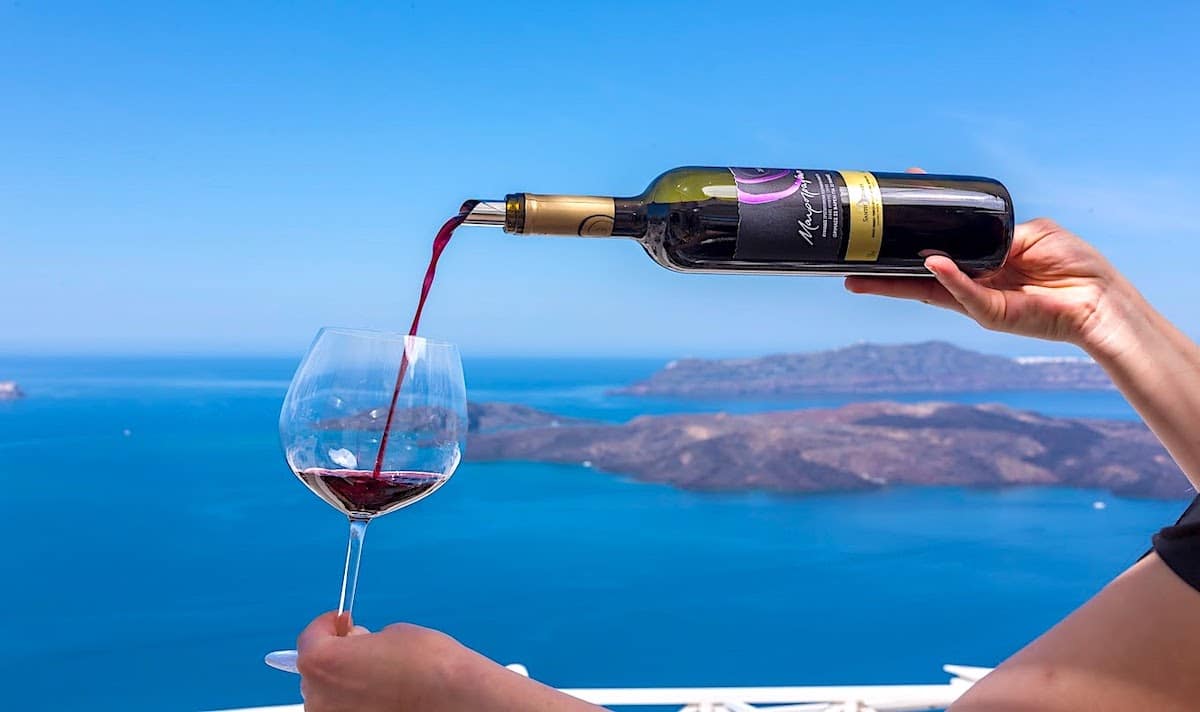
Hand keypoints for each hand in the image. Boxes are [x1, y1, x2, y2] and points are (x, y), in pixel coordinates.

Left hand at [296, 611, 603, 711]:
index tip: (339, 623)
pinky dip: (360, 706)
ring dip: (347, 687)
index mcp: (322, 663)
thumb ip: (364, 641)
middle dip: (338, 658)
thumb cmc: (429, 668)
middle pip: (317, 672)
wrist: (455, 700)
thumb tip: (360, 648)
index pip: (311, 638)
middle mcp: (319, 698)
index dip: (327, 626)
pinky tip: (385, 699)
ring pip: (331, 698)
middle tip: (364, 650)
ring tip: (380, 680)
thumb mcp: (393, 634)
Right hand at [844, 170, 1124, 349]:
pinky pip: (964, 294)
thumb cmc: (1075, 266)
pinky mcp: (991, 314)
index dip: (912, 230)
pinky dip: (949, 279)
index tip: (886, 207)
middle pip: (917, 274)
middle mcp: (972, 281)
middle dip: (882, 270)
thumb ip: (997, 230)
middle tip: (849, 263)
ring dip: (894, 283)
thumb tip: (961, 233)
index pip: (938, 245)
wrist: (1100, 299)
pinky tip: (932, 265)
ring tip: (860, 277)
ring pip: (927, 290)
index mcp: (981, 260)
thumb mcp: (1032, 233)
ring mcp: (977, 299)